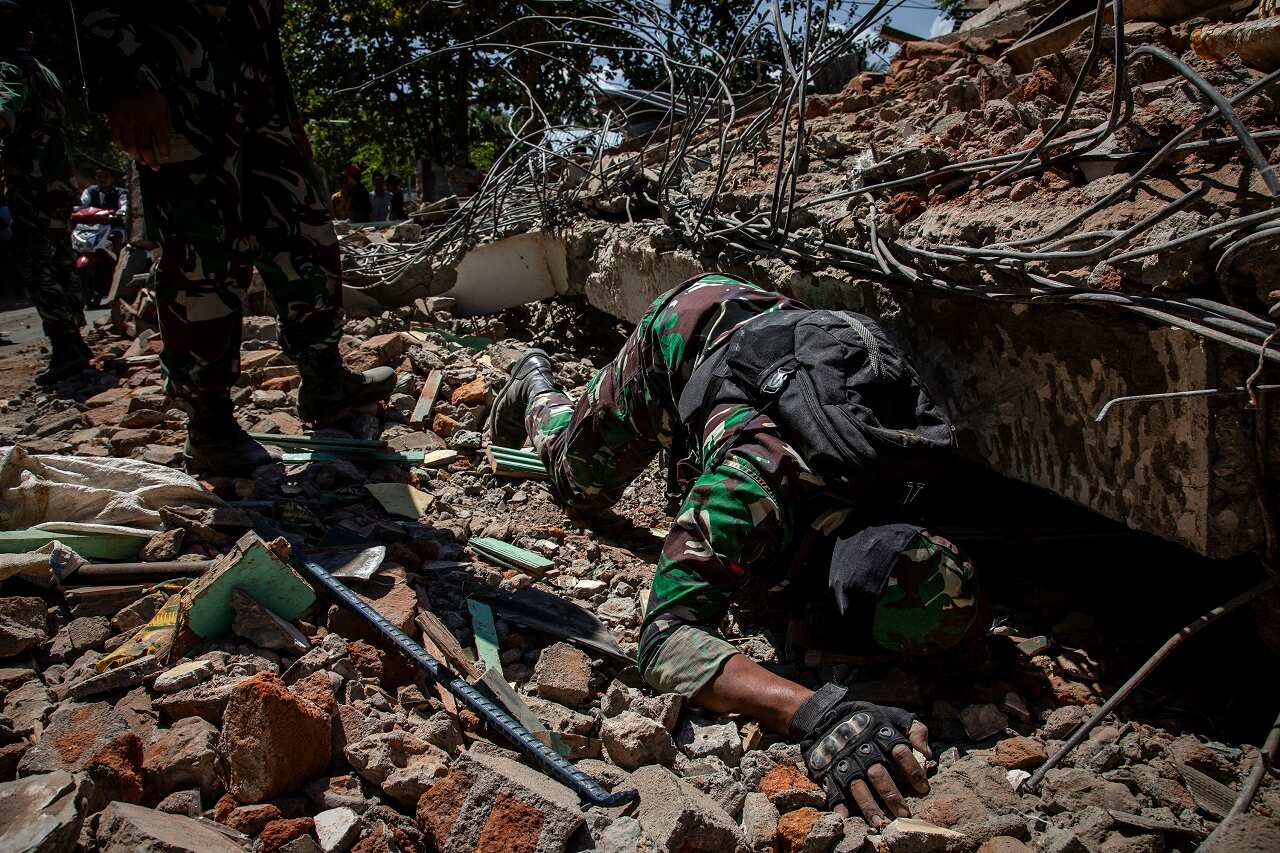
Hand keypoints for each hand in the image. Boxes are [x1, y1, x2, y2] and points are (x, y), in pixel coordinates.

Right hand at [108, 93, 172, 166]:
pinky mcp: (115, 119)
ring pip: (131, 145)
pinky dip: (122, 146)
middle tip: (154, 167)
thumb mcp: (163, 106)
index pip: (162, 139)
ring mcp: (127, 121)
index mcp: (156, 117)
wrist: (128, 80)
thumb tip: (165, 140)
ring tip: (141, 161)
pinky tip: (126, 150)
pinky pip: (117, 137)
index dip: (164, 151)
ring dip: (137, 156)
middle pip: (145, 146)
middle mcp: (141, 122)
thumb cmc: (150, 95)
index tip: (165, 157)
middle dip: (150, 159)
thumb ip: (164, 123)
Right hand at [790, 684, 931, 828]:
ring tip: (880, 823)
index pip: (900, 752)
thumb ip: (914, 730)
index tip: (924, 789)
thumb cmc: (868, 720)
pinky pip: (833, 788)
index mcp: (880, 733)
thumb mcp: (893, 716)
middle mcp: (861, 748)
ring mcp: (843, 760)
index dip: (913, 771)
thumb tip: (928, 754)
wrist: (826, 715)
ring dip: (868, 806)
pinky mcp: (828, 769)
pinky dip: (838, 804)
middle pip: (878, 774)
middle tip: (904, 814)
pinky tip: (845, 818)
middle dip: (892, 795)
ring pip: (857, 786)